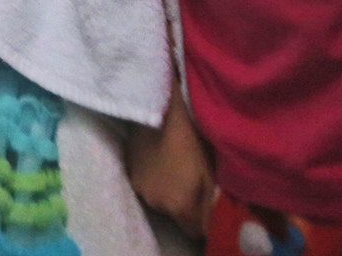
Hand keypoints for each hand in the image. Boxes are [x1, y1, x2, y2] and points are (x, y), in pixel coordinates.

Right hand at [125, 87, 215, 237]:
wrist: (158, 109)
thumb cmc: (191, 137)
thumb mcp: (209, 170)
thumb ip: (211, 201)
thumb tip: (212, 221)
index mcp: (179, 205)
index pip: (195, 230)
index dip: (204, 220)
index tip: (209, 205)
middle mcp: (157, 203)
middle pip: (176, 215)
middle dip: (186, 204)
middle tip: (195, 182)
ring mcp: (140, 188)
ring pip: (160, 199)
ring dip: (169, 191)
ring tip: (176, 168)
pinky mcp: (129, 172)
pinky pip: (147, 185)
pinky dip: (155, 178)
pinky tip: (161, 159)